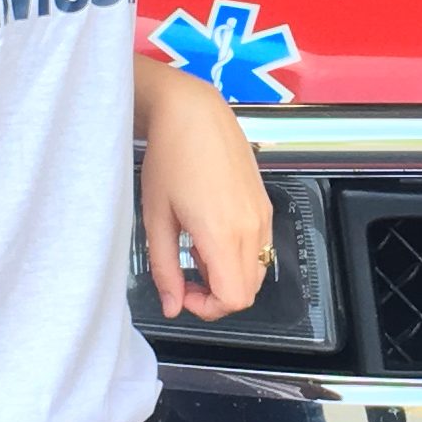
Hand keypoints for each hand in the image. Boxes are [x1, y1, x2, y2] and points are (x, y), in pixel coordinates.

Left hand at [135, 67, 273, 321]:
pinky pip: (261, 248)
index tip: (183, 293)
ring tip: (197, 251)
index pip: (234, 299)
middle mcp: (251, 227)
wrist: (193, 113)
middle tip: (187, 278)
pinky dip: (239, 256)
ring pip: (257, 272)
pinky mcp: (264, 204)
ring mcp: (262, 215)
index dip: (208, 308)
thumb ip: (165, 268)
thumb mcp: (156, 218)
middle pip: (249, 291)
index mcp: (223, 233)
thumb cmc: (170, 158)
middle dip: (217, 296)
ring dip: (229, 276)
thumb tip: (171, 306)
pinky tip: (211, 233)